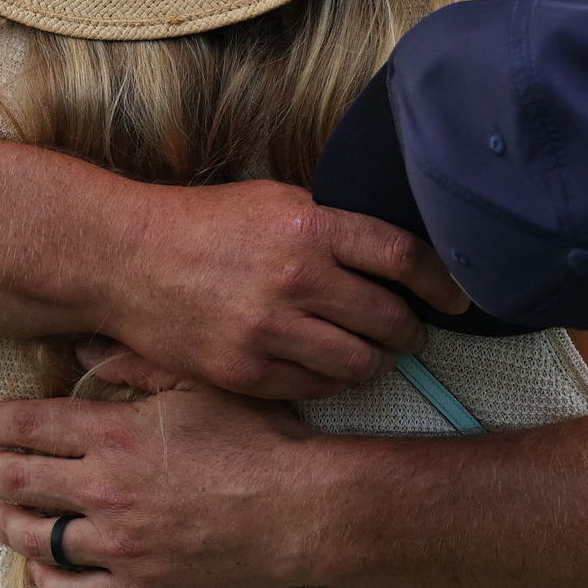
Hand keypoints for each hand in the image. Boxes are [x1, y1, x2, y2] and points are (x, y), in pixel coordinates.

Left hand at [0, 386, 323, 587]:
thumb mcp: (202, 383)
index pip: (33, 426)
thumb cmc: (257, 437)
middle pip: (23, 482)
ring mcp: (118, 546)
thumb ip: (140, 361)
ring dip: (6, 524)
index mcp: (117, 435)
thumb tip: (85, 344)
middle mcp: (105, 491)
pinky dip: (47, 580)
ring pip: (40, 537)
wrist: (299, 508)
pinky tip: (38, 569)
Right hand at [97, 178, 466, 398]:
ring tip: (374, 352)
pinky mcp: (245, 372)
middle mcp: (296, 278)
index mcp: (310, 225)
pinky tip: (328, 366)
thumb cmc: (207, 223)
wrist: (128, 258)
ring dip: (377, 360)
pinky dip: (332, 380)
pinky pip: (316, 388)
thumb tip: (395, 255)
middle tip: (414, 331)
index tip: (459, 295)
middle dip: (413, 330)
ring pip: (359, 363)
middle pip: (390, 318)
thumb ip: (334, 226)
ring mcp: (269, 330)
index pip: (403, 257)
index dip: (443, 280)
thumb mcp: (277, 199)